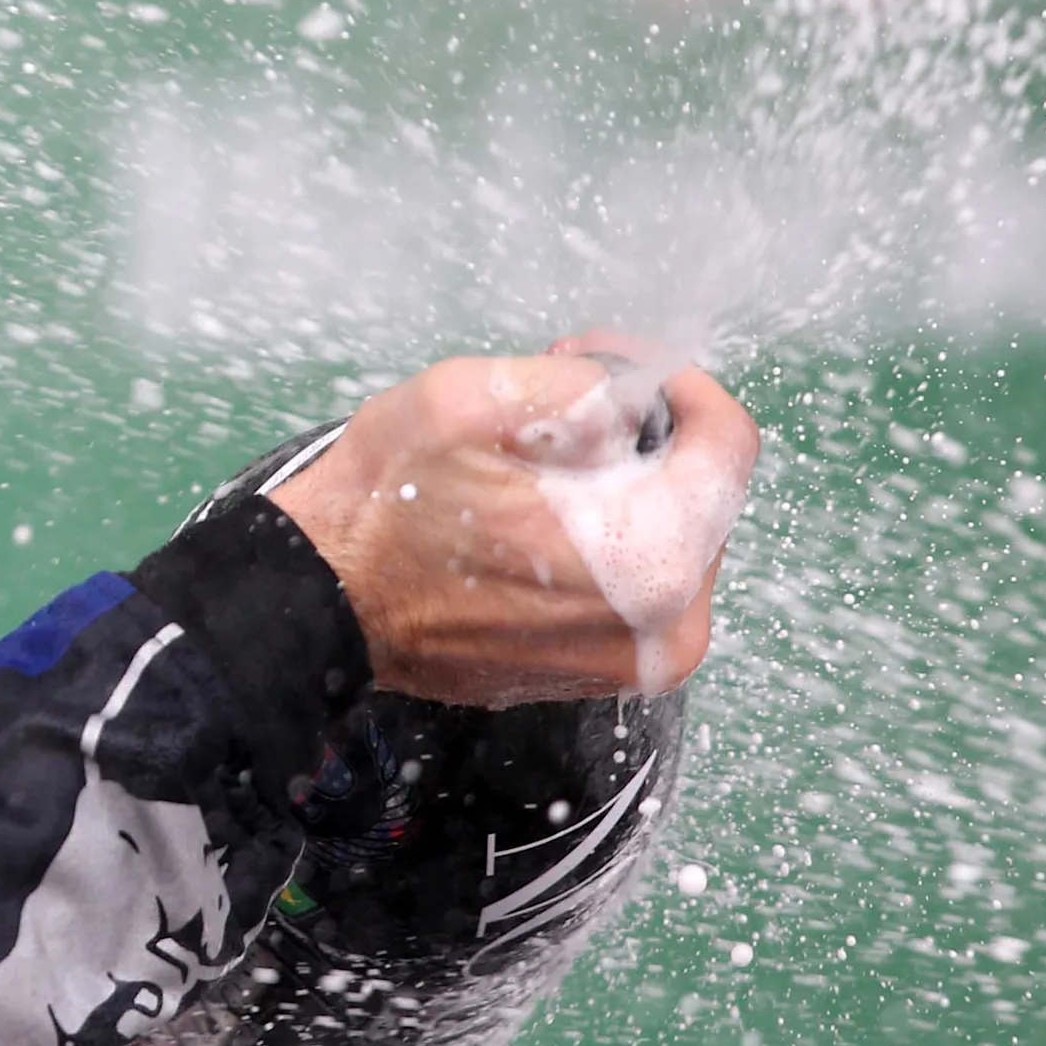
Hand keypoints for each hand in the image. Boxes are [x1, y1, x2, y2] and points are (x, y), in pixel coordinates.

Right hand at [267, 337, 759, 706]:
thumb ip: (583, 383)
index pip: (729, 444)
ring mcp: (633, 662)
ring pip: (664, 540)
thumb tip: (635, 397)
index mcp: (651, 554)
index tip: (614, 368)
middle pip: (698, 494)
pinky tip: (523, 524)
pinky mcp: (599, 676)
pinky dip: (594, 545)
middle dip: (638, 440)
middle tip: (551, 414)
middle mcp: (665, 624)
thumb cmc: (384, 505)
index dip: (676, 382)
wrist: (315, 604)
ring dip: (617, 493)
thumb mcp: (472, 395)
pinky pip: (628, 588)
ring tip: (527, 471)